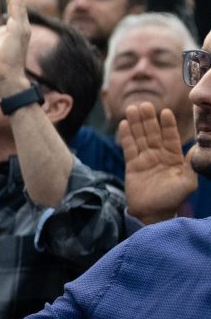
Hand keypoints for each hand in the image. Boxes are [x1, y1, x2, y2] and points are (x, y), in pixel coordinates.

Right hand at [120, 103, 197, 224]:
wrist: (152, 214)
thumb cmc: (172, 199)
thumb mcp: (188, 182)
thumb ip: (190, 165)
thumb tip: (196, 148)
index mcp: (174, 158)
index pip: (171, 137)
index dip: (168, 125)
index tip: (165, 112)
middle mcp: (159, 155)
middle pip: (153, 133)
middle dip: (149, 119)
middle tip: (144, 105)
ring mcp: (144, 159)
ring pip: (140, 137)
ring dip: (136, 124)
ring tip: (132, 109)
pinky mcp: (131, 165)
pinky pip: (128, 148)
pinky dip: (125, 136)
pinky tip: (123, 124)